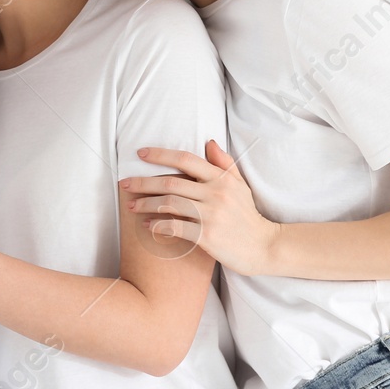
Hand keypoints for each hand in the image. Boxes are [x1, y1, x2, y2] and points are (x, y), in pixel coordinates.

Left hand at [120, 139, 280, 275]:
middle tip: (124, 184)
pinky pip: (176, 228)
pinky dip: (158, 226)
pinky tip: (147, 226)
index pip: (186, 159)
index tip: (140, 154)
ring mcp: (212, 215)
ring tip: (131, 207)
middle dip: (143, 182)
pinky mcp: (208, 236)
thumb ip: (224, 163)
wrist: (265, 247)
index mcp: (222, 179)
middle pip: (171, 183)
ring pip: (170, 204)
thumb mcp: (241, 186)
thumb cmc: (248, 216)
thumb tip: (209, 141)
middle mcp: (216, 193)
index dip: (161, 155)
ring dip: (146, 204)